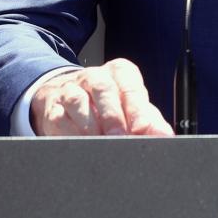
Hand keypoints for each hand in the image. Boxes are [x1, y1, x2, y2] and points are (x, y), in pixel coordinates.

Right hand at [30, 58, 174, 135]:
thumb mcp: (132, 108)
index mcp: (120, 73)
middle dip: (113, 117)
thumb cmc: (108, 105)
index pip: (130, 86)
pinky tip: (79, 145)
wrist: (67, 97)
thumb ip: (150, 121)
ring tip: (100, 145)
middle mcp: (94, 76)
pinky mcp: (52, 107)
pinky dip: (69, 133)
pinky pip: (59, 118)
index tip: (142, 129)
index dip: (137, 108)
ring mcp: (71, 89)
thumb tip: (165, 137)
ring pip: (78, 102)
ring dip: (90, 125)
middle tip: (121, 139)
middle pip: (103, 89)